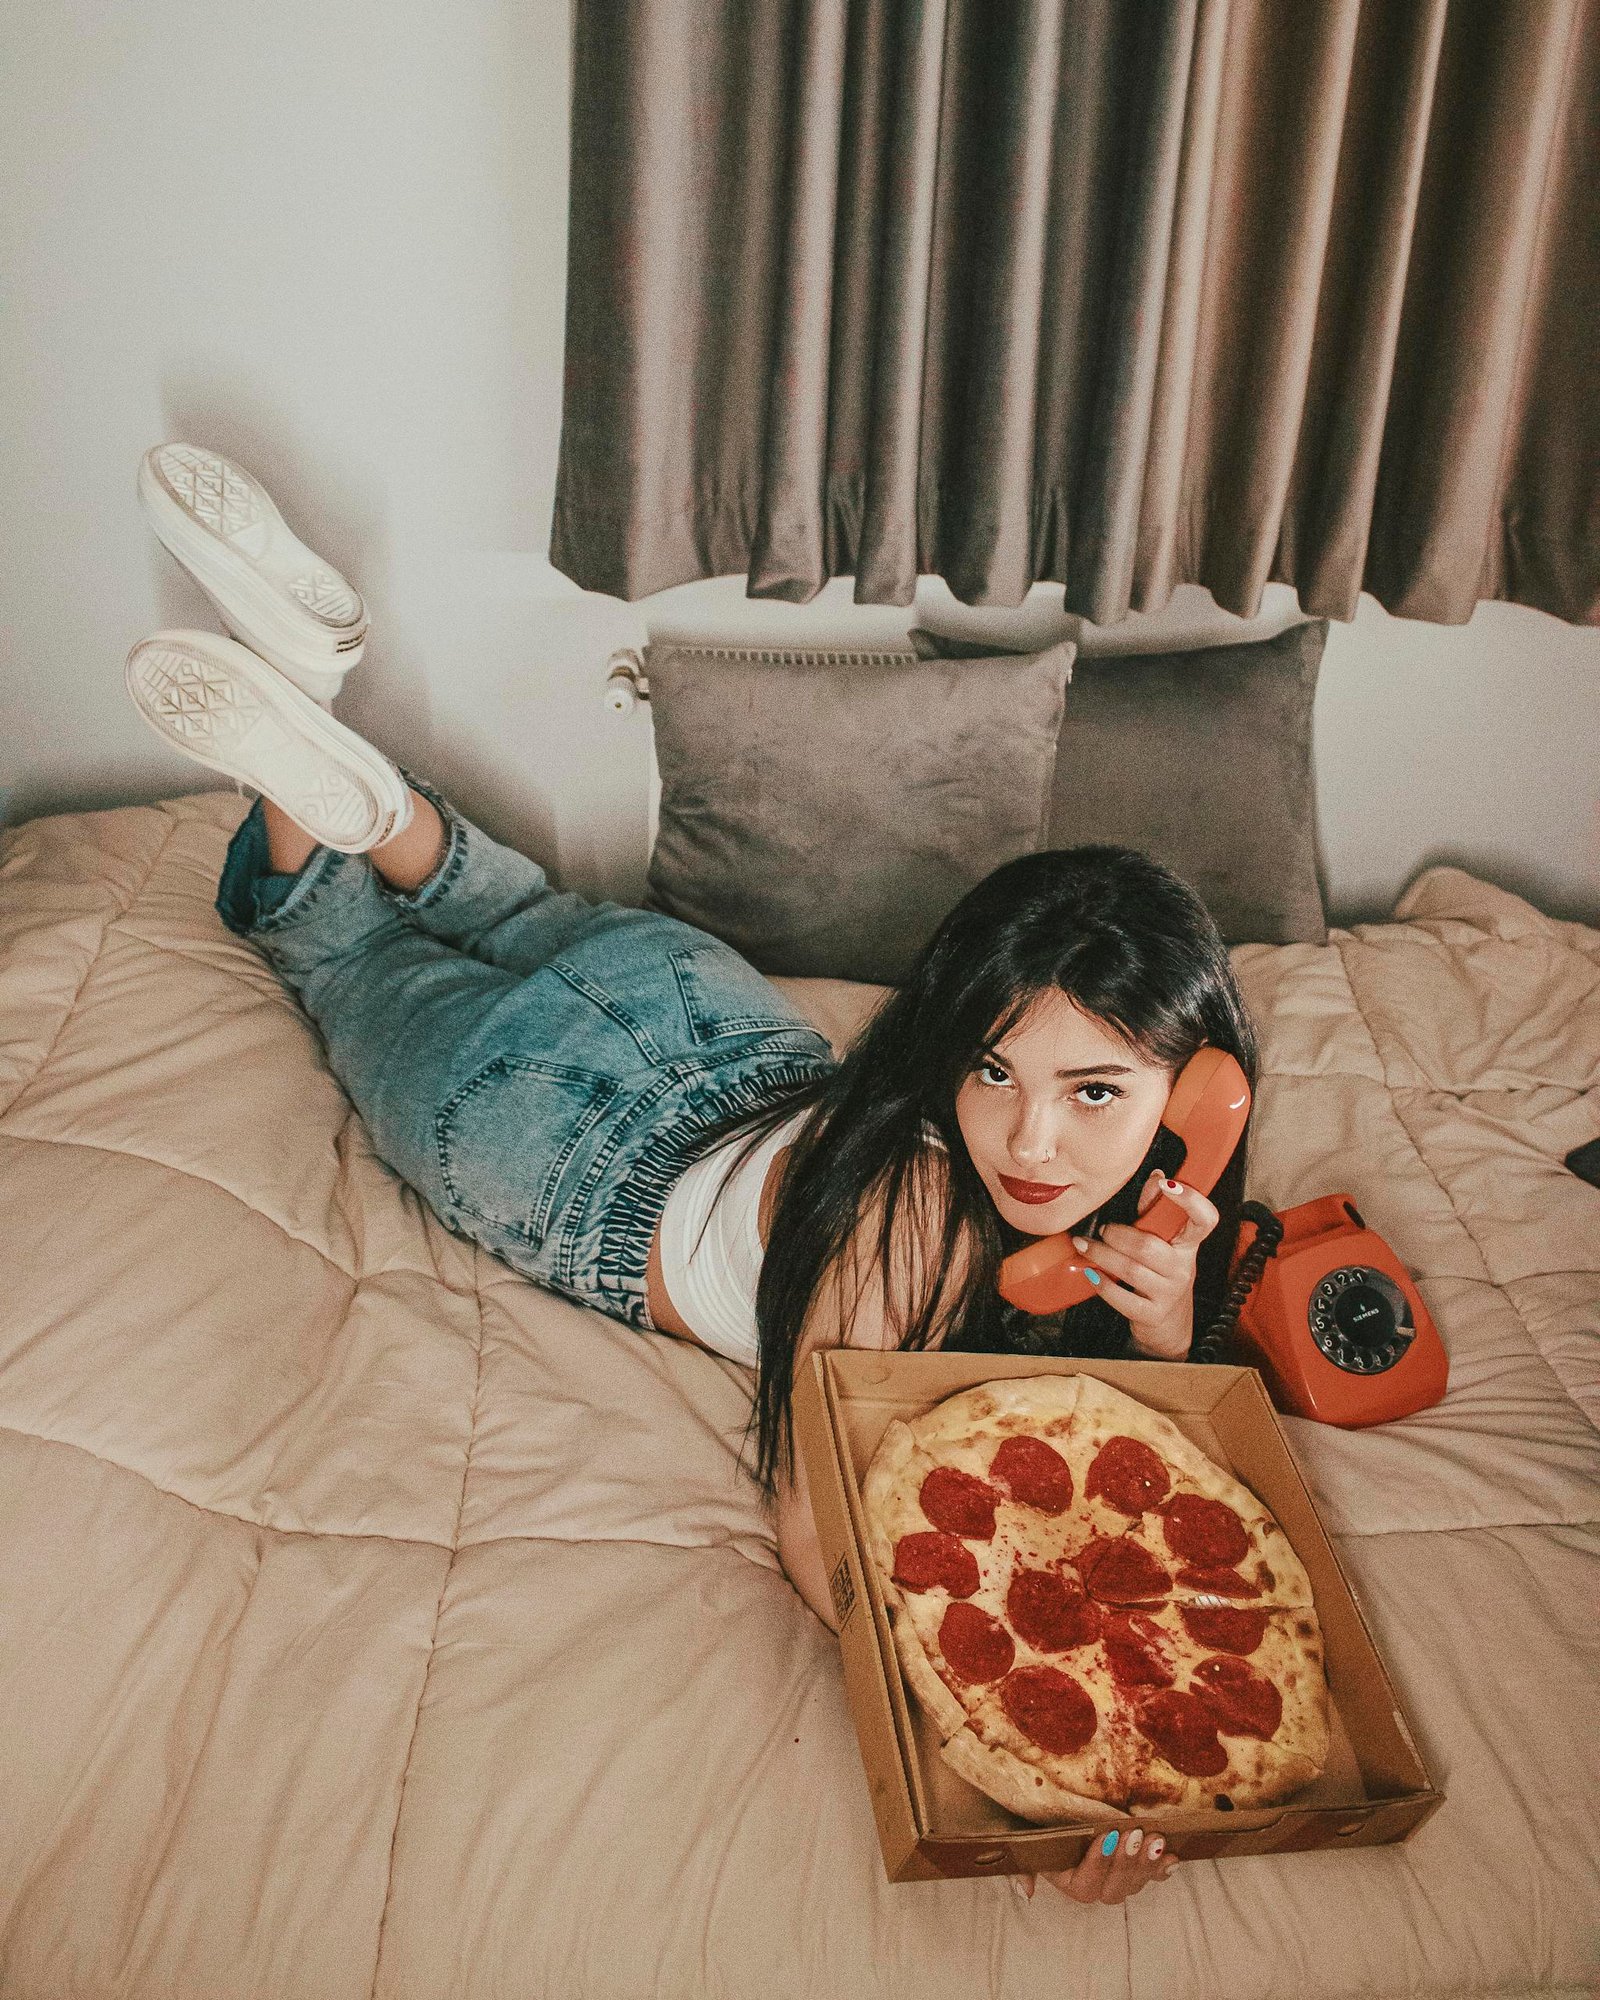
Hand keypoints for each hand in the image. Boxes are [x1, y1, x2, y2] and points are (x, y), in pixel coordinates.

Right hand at [1015, 1825, 1177, 1903]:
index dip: (1098, 1864)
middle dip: (1127, 1863)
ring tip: (1156, 1840)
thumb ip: (1023, 1863)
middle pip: (1114, 1889)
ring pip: (1134, 1883)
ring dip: (1147, 1864)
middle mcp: (1092, 1884)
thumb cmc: (1032, 1818)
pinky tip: (1173, 1858)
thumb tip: (1026, 1892)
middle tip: (1135, 1834)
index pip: (1085, 1885)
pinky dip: (1162, 1868)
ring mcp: (1115, 1876)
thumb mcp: (1020, 1832)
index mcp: (1066, 1879)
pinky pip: (1150, 1875)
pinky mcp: (1133, 1865)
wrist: (1046, 1806)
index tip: (1106, 1836)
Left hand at [1072, 1172, 1218, 1359]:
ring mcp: (1169, 1293)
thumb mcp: (1163, 1243)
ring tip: (1084, 1245)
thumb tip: (1156, 1175)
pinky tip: (1091, 1273)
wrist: (1168, 1324)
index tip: (1168, 1184)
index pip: (1205, 1220)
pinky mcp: (1152, 1315)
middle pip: (1149, 1246)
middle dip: (1117, 1235)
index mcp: (1188, 1245)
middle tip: (1102, 1230)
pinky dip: (1103, 1285)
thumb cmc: (1160, 1274)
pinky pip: (1123, 1299)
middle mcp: (1183, 1268)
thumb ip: (1155, 1211)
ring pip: (1131, 1270)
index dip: (1192, 1201)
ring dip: (1102, 1255)